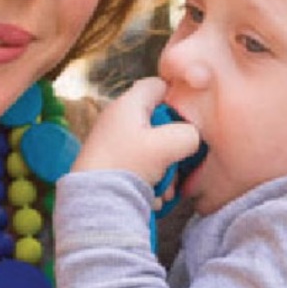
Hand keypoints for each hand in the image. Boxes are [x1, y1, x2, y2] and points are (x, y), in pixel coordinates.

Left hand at [73, 77, 200, 188]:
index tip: (189, 120)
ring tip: (165, 189)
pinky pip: (140, 166)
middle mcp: (118, 120)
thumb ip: (188, 134)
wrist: (95, 203)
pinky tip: (152, 196)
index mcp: (128, 105)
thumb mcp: (167, 145)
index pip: (158, 85)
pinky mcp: (111, 164)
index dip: (178, 97)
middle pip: (159, 122)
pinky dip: (150, 180)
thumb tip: (191, 138)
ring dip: (165, 170)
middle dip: (173, 146)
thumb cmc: (127, 166)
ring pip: (152, 149)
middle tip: (177, 164)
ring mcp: (114, 143)